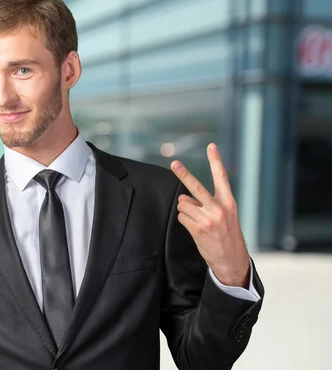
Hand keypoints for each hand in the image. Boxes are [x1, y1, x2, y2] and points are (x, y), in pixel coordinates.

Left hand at [170, 143, 249, 287]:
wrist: (231, 259)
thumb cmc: (227, 235)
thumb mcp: (225, 216)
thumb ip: (207, 203)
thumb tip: (184, 198)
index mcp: (228, 202)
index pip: (221, 177)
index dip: (215, 161)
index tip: (211, 146)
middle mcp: (218, 208)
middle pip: (196, 187)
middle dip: (184, 174)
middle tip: (174, 163)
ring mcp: (207, 218)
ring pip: (183, 204)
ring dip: (185, 210)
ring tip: (197, 219)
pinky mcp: (197, 229)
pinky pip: (181, 217)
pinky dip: (184, 220)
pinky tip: (194, 228)